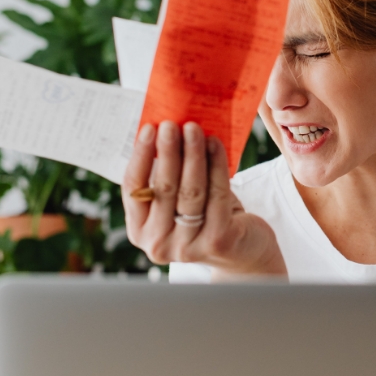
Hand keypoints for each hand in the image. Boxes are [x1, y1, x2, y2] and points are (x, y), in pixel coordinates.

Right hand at [123, 121, 285, 276]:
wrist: (243, 252)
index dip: (140, 156)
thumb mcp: (178, 200)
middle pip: (163, 188)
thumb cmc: (205, 216)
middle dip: (168, 151)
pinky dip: (216, 165)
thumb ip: (166, 175)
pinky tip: (216, 145)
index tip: (148, 128)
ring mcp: (187, 246)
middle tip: (172, 123)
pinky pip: (217, 194)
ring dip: (192, 154)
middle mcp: (158, 244)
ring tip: (194, 129)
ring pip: (190, 190)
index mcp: (139, 231)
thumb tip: (162, 128)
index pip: (133, 188)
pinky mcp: (217, 240)